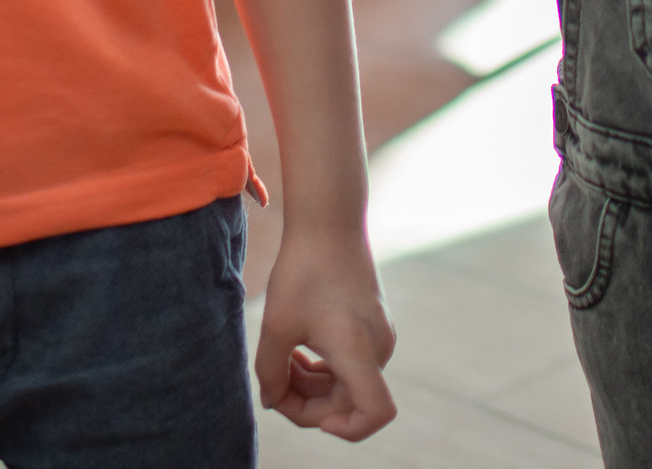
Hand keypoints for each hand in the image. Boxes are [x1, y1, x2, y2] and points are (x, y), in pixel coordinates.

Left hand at [253, 225, 397, 440]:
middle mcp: (379, 348)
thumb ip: (271, 373)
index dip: (345, 429)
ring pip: (348, 383)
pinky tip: (297, 349)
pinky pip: (352, 364)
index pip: (375, 414)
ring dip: (312, 384)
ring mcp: (380, 337)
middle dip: (308, 401)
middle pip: (349, 402)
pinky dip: (324, 368)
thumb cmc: (303, 269)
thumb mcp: (276, 325)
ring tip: (280, 360)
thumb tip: (273, 402)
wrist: (329, 222)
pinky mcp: (374, 326)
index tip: (309, 412)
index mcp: (360, 350)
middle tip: (273, 380)